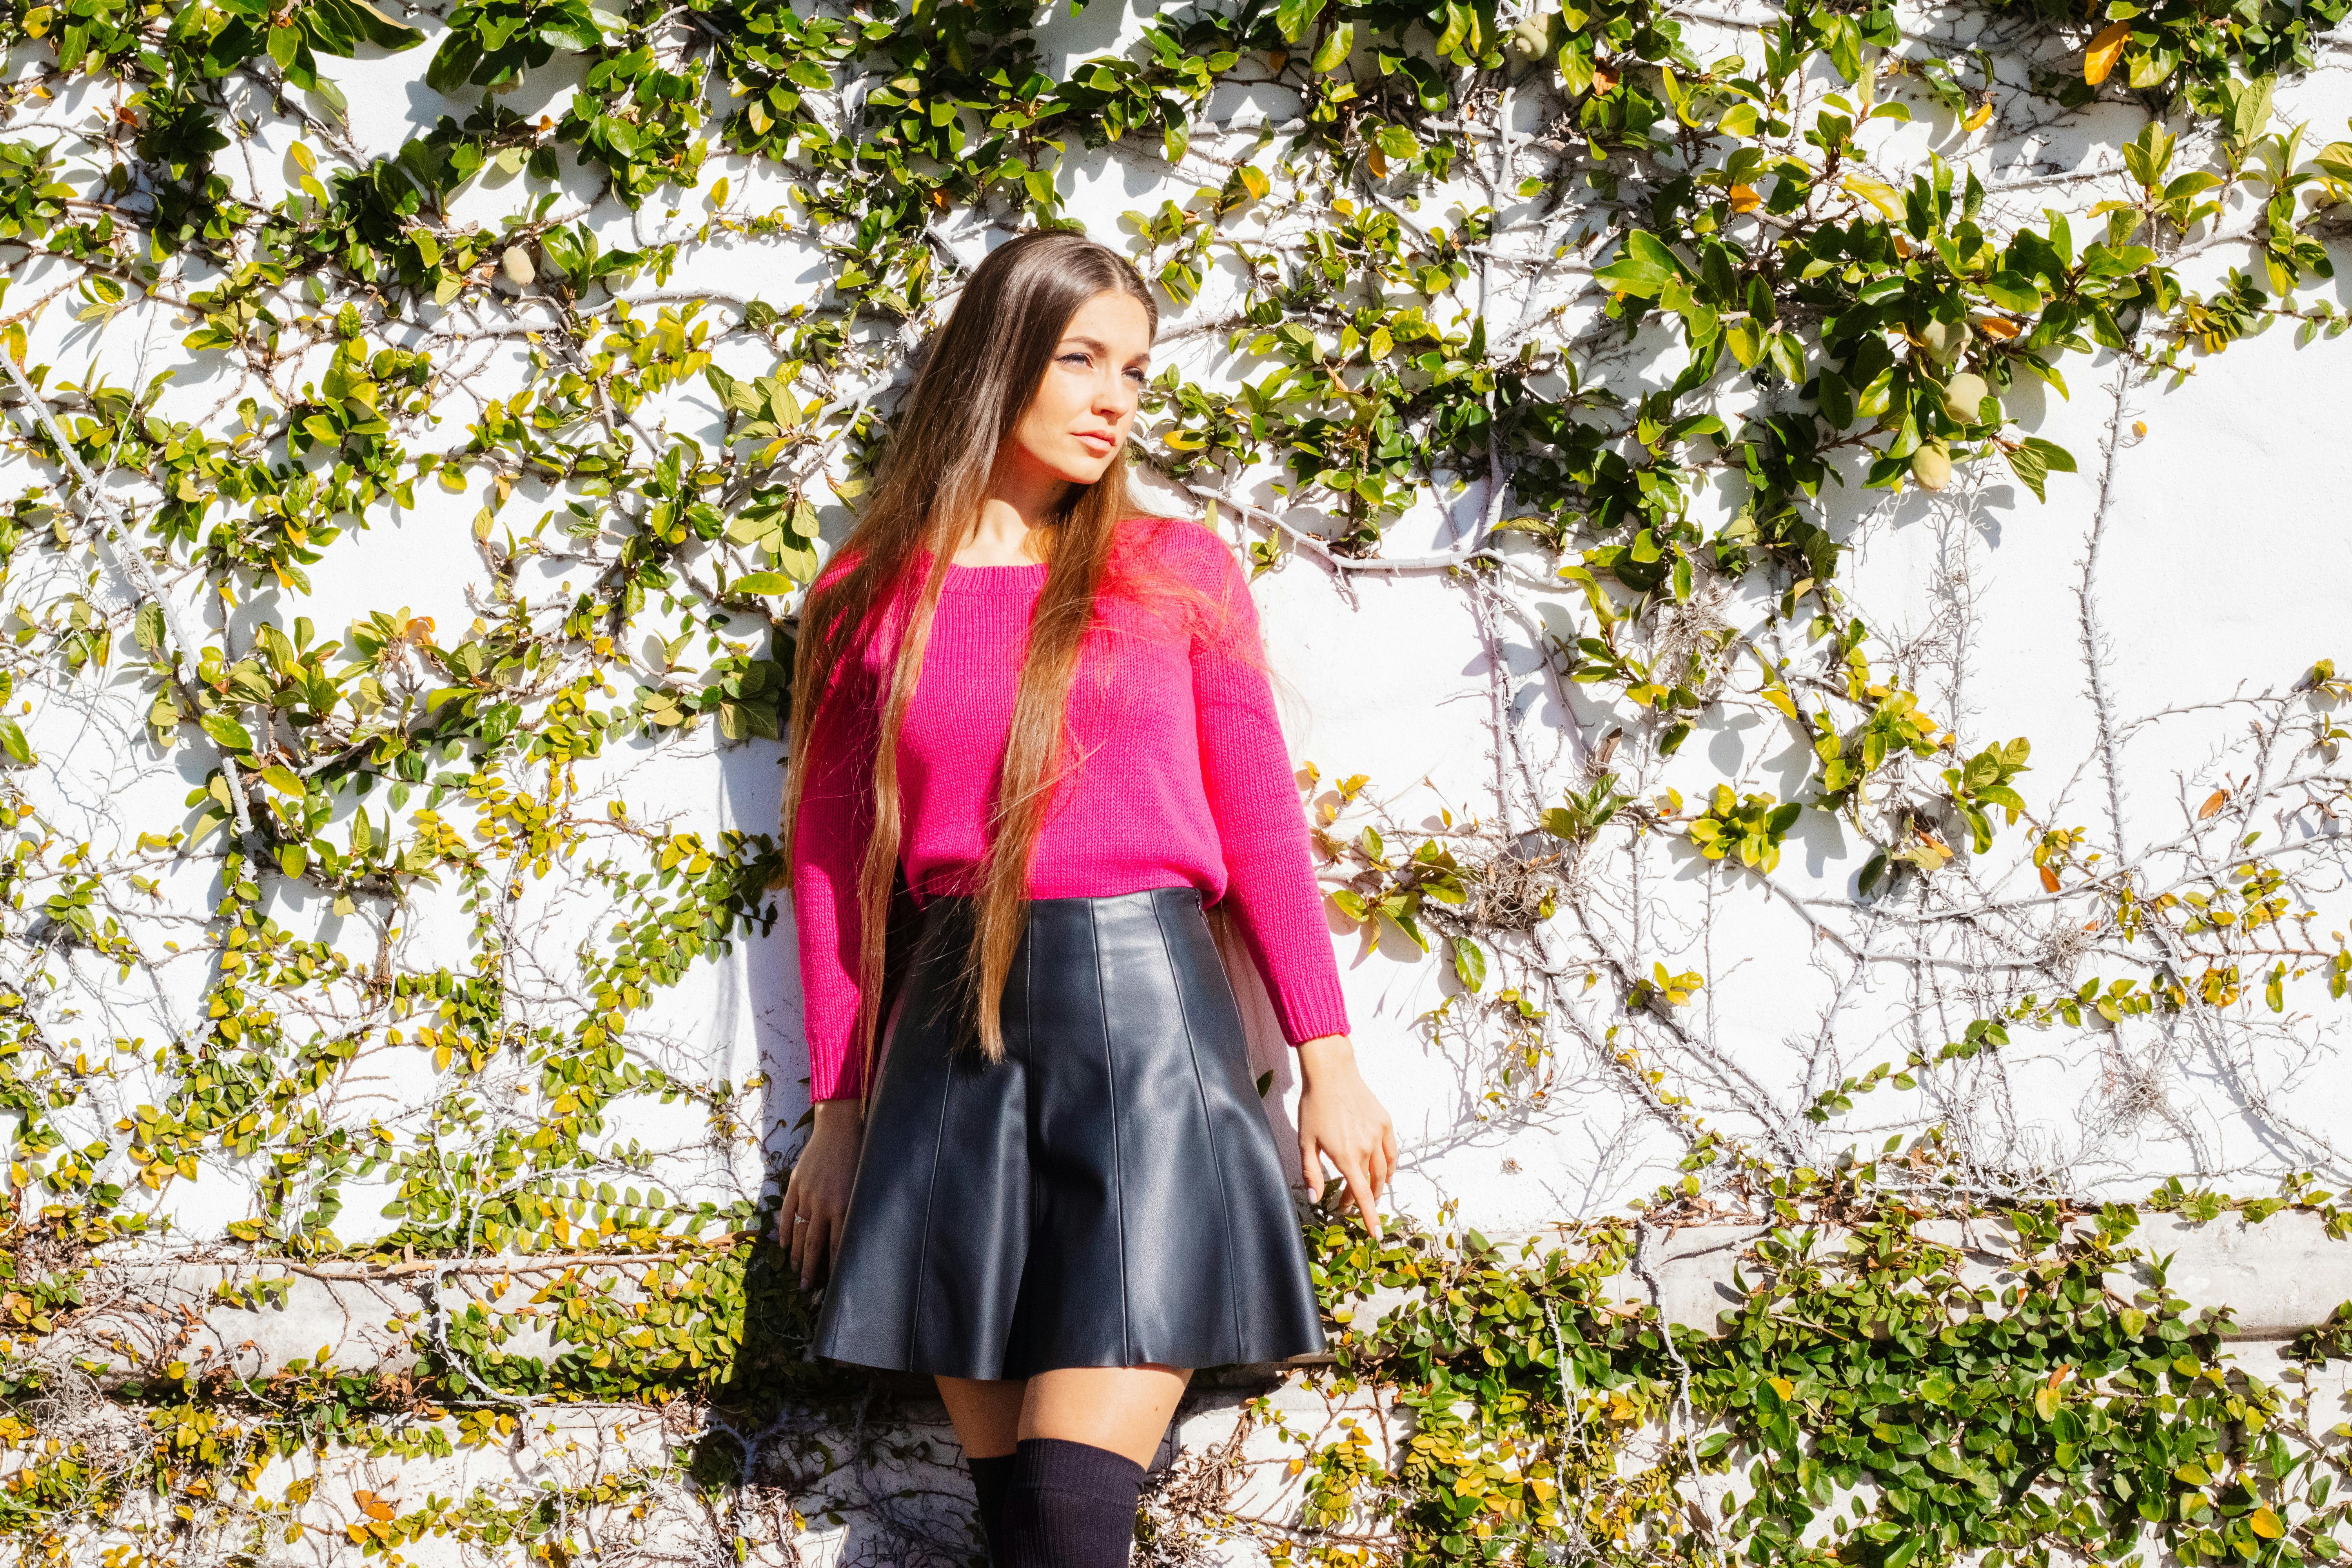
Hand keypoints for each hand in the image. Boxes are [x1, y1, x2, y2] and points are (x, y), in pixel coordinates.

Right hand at [779, 1097, 864, 1290]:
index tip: (831, 1284)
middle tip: (806, 1289)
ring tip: (796, 1273)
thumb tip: (854, 1238)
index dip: (833, 1267)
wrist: (838, 1128)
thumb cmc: (858, 1157)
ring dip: (797, 1255)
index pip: (837, 1246)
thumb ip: (856, 1211)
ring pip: (799, 1233)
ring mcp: (807, 1195)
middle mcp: (824, 1205)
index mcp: (844, 1206)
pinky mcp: (795, 1185)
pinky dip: (785, 1230)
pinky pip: (787, 1213)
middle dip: (810, 1270)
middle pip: (814, 1245)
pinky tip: (785, 1245)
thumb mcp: (863, 1186)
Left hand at [1293, 1034, 1395, 1241]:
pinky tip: (1383, 1172)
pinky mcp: (1386, 1123)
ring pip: (1384, 1171)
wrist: (1332, 1074)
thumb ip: (1311, 1173)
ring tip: (1367, 1193)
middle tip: (1347, 1205)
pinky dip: (1389, 1167)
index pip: (1360, 1195)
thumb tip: (1315, 1199)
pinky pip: (1392, 1152)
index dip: (1369, 1217)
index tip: (1376, 1235)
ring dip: (1377, 1186)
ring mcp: (1379, 1135)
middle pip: (1370, 1185)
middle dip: (1362, 1201)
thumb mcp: (1305, 1142)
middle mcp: (1366, 1148)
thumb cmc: (1314, 1107)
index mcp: (1345, 1156)